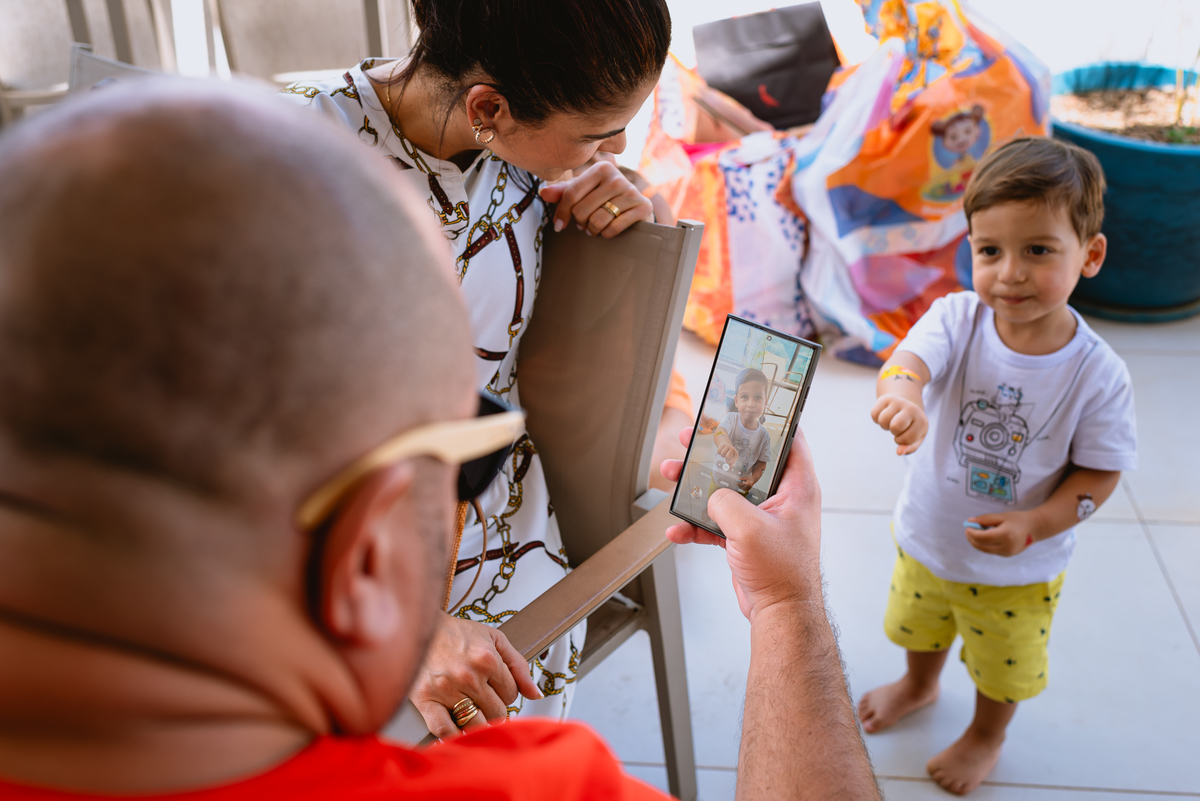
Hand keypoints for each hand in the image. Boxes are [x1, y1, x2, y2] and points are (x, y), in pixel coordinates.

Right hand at [408, 614, 542, 738]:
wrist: (421, 626)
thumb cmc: (457, 633)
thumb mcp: (495, 639)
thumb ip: (518, 665)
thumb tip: (535, 693)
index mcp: (487, 659)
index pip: (512, 694)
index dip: (507, 692)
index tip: (497, 688)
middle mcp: (468, 675)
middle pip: (497, 712)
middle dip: (495, 708)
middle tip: (485, 699)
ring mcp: (446, 689)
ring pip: (476, 724)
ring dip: (479, 722)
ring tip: (474, 712)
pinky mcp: (425, 699)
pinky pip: (445, 730)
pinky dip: (453, 735)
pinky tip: (457, 729)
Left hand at [538, 160, 652, 237]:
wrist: (637, 210)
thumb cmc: (605, 200)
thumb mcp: (585, 192)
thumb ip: (564, 192)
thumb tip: (543, 193)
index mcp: (601, 168)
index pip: (571, 194)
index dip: (562, 213)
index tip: (558, 226)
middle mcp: (617, 177)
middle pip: (582, 210)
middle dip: (580, 223)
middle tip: (585, 224)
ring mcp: (631, 192)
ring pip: (597, 220)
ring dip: (593, 230)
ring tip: (595, 228)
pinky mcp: (643, 208)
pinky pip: (613, 228)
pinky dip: (607, 234)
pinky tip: (608, 231)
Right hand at [661, 427, 822, 621]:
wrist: (780, 614)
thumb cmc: (783, 572)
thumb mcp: (748, 528)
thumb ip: (724, 502)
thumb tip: (712, 496)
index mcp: (796, 486)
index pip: (788, 439)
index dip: (767, 420)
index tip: (745, 405)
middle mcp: (781, 498)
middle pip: (745, 461)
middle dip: (714, 452)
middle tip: (692, 438)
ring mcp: (762, 518)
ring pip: (725, 490)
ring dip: (696, 486)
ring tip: (671, 477)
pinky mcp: (746, 537)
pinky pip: (716, 522)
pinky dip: (695, 525)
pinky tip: (676, 530)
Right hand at [870, 394, 927, 454]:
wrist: (908, 405)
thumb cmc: (912, 426)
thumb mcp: (916, 438)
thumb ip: (909, 448)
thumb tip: (899, 452)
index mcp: (922, 421)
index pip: (906, 439)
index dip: (902, 441)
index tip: (906, 434)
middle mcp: (911, 409)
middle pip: (895, 426)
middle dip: (893, 432)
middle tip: (898, 428)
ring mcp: (898, 402)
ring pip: (882, 420)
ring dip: (884, 425)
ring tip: (892, 421)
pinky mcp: (885, 398)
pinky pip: (874, 414)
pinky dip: (876, 419)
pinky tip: (885, 415)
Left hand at [964, 511, 1043, 556]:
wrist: (1035, 528)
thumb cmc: (1018, 519)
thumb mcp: (1002, 516)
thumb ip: (985, 519)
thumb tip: (969, 521)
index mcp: (1006, 535)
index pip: (982, 537)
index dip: (972, 533)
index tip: (967, 526)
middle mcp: (1006, 547)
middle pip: (982, 546)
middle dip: (972, 539)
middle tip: (968, 530)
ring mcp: (1007, 553)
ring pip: (985, 550)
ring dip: (977, 542)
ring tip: (974, 533)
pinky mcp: (1007, 555)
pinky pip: (991, 551)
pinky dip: (984, 545)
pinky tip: (983, 537)